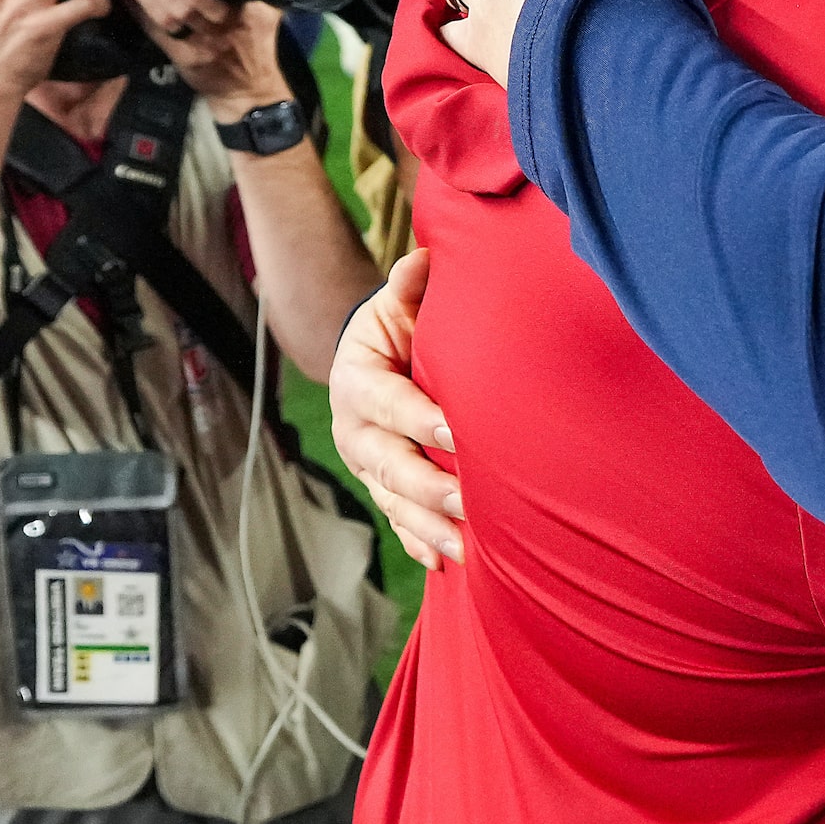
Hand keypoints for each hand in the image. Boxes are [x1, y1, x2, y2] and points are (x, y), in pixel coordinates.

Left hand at [113, 0, 287, 112]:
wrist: (253, 93)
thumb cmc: (260, 49)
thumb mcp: (267, 18)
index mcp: (245, 18)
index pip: (216, 0)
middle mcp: (220, 33)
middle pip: (185, 10)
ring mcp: (199, 46)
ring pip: (167, 20)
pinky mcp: (182, 57)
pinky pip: (155, 32)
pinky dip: (137, 11)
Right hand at [330, 250, 464, 566]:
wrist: (375, 359)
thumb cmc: (398, 327)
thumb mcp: (398, 303)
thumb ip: (411, 286)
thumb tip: (424, 260)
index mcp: (357, 380)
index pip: (388, 403)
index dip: (418, 417)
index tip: (455, 430)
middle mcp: (355, 429)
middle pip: (387, 464)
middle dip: (427, 486)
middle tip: (469, 502)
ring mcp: (367, 464)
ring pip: (393, 501)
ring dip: (427, 526)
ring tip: (465, 547)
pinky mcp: (382, 487)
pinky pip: (397, 521)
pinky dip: (417, 542)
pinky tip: (441, 563)